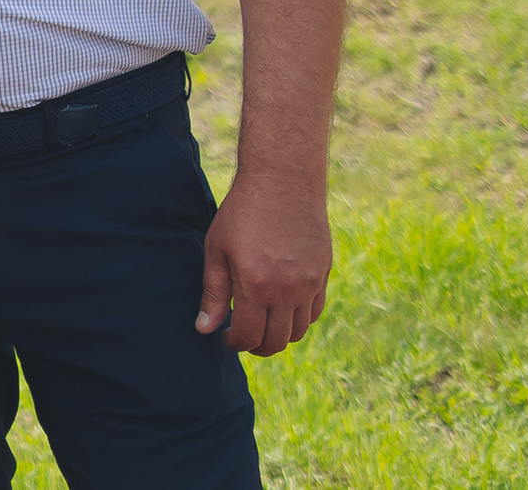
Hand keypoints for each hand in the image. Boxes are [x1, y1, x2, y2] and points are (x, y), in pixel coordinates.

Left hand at [196, 169, 332, 355]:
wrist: (282, 181)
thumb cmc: (242, 213)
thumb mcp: (217, 250)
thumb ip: (213, 293)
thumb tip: (205, 329)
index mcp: (255, 285)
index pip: (249, 337)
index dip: (235, 343)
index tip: (226, 336)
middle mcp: (286, 290)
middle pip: (276, 341)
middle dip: (256, 345)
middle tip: (243, 335)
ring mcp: (309, 284)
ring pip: (298, 331)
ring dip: (279, 335)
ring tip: (262, 323)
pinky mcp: (323, 274)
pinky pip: (314, 312)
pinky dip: (299, 319)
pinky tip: (282, 308)